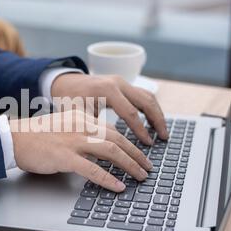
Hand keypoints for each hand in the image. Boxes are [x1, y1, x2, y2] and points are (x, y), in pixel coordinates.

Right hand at [9, 110, 152, 191]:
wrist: (14, 138)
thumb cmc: (37, 136)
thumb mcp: (64, 127)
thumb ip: (82, 133)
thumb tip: (101, 148)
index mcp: (82, 118)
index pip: (113, 130)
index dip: (130, 143)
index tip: (139, 154)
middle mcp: (81, 126)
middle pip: (117, 139)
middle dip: (136, 154)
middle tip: (147, 167)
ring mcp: (74, 141)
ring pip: (111, 151)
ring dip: (130, 165)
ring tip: (140, 176)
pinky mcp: (65, 157)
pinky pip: (93, 169)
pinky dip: (109, 179)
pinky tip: (118, 186)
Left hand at [51, 74, 168, 144]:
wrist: (66, 82)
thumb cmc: (70, 100)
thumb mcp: (78, 115)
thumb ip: (93, 129)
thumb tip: (108, 148)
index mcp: (107, 90)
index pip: (131, 112)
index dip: (141, 130)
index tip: (148, 143)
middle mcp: (118, 83)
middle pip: (146, 101)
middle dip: (157, 120)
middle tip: (164, 138)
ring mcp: (122, 81)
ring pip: (148, 96)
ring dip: (157, 114)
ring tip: (162, 132)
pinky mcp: (124, 84)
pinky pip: (143, 95)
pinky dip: (150, 108)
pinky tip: (153, 122)